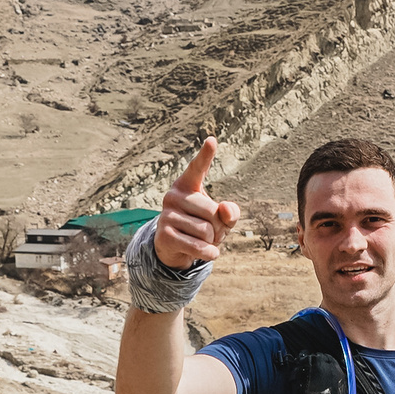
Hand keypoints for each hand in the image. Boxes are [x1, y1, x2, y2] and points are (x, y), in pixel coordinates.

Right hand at [153, 137, 240, 267]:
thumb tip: (226, 210)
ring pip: (207, 231)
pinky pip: (198, 246)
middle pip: (212, 212)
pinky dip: (210, 253)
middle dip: (220, 227)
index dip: (205, 155)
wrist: (174, 248)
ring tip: (204, 240)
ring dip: (213, 241)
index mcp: (187, 184)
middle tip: (212, 232)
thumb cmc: (201, 226)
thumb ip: (229, 212)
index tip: (212, 140)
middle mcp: (174, 195)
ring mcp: (166, 214)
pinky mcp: (164, 234)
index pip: (198, 168)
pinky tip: (210, 252)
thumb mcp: (220, 219)